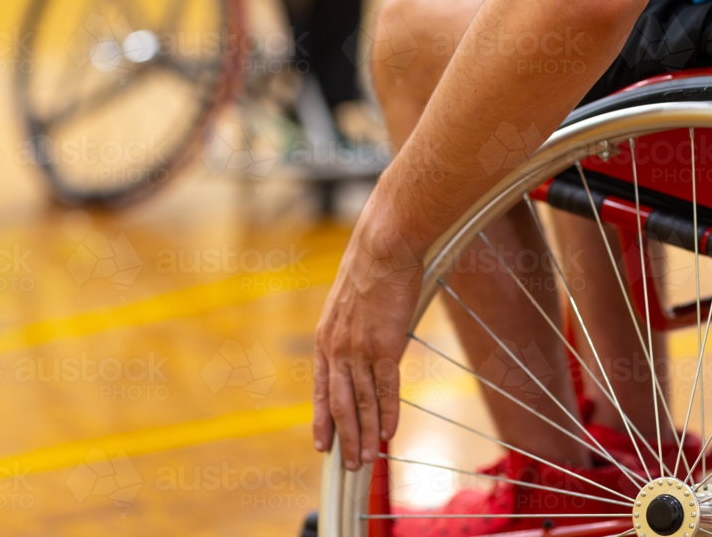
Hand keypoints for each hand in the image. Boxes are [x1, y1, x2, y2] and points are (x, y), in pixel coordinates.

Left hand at [313, 212, 422, 470]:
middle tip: (350, 467)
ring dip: (365, 434)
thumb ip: (352, 326)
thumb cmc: (372, 266)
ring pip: (362, 403)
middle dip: (345, 438)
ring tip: (368, 460)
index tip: (323, 445)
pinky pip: (386, 388)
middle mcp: (337, 348)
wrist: (384, 245)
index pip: (322, 389)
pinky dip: (387, 413)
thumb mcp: (349, 300)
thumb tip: (364, 341)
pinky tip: (389, 433)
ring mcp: (360, 349)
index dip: (323, 420)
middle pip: (340, 404)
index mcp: (325, 338)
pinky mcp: (385, 345)